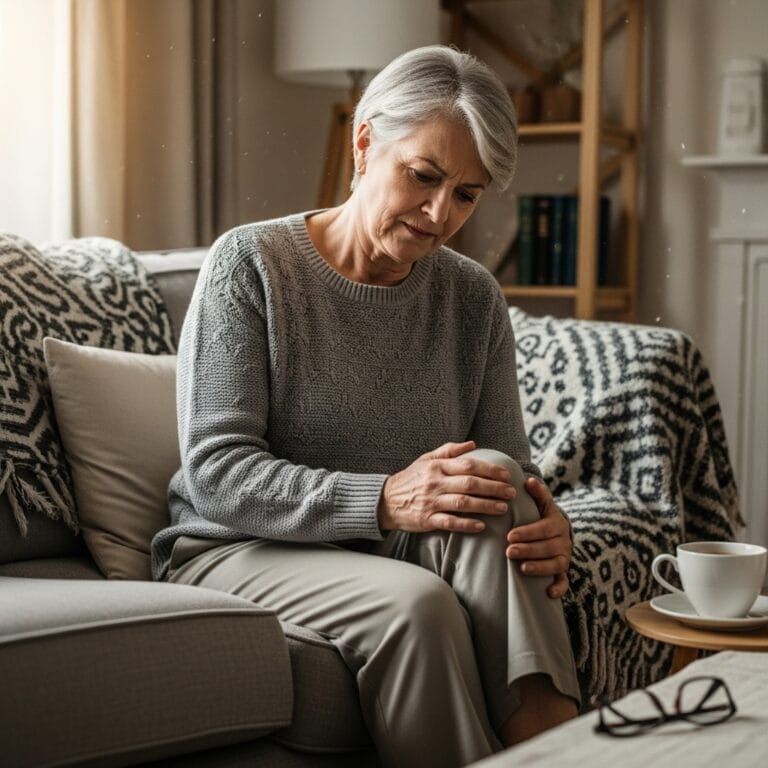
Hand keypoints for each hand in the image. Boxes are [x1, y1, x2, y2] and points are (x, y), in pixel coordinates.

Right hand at [377, 440, 515, 533]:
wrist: (385, 501)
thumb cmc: (410, 479)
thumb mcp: (426, 460)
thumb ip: (449, 451)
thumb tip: (472, 444)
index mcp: (436, 466)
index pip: (468, 465)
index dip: (490, 470)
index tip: (506, 475)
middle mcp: (435, 483)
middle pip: (470, 484)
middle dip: (494, 488)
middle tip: (511, 492)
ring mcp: (430, 502)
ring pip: (463, 503)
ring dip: (485, 506)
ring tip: (503, 508)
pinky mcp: (426, 520)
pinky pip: (450, 522)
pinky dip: (467, 524)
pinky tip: (482, 525)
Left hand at [505, 477, 571, 599]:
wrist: (556, 532)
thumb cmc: (542, 517)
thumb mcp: (542, 504)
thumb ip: (538, 494)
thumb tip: (529, 480)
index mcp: (557, 523)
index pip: (544, 528)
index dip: (528, 532)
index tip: (510, 536)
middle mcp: (563, 540)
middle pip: (548, 547)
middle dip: (529, 550)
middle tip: (509, 552)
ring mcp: (564, 557)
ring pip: (556, 564)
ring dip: (540, 567)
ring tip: (522, 568)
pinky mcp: (563, 572)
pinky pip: (564, 582)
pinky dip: (559, 588)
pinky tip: (548, 592)